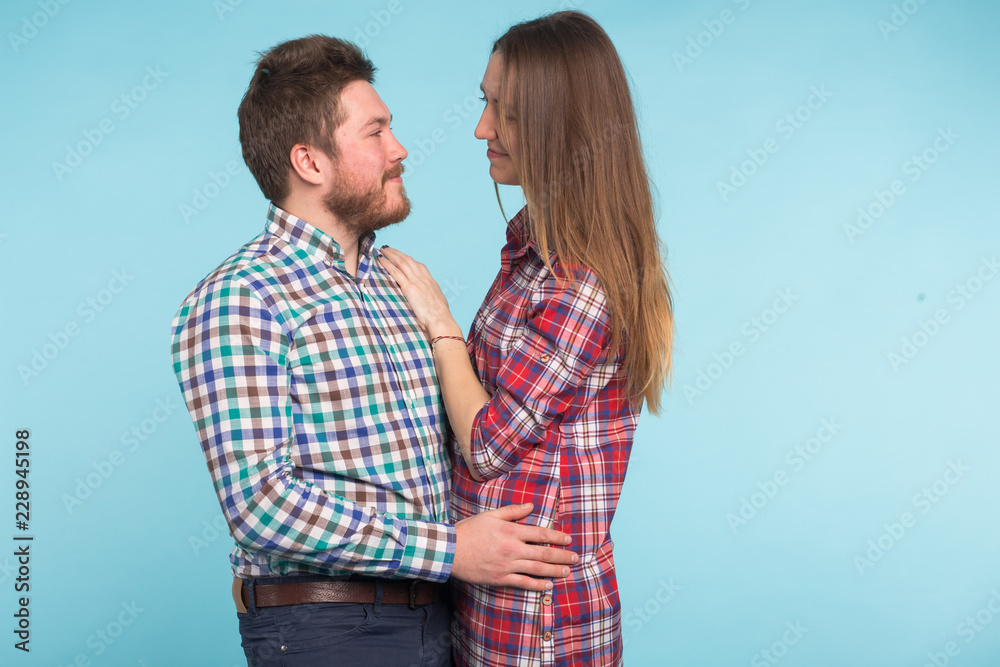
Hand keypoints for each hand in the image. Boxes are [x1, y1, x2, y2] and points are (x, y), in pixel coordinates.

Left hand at [379, 247, 461, 338]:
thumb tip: (427, 304)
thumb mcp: (438, 306)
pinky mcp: (410, 288)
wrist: (441, 321)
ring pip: (402, 262)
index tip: (402, 257)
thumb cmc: (440, 319)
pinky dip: (387, 264)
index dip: (409, 260)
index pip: (420, 266)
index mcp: (431, 283)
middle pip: (409, 260)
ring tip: (383, 250)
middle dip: (398, 253)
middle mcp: (424, 279)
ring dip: (391, 254)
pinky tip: (380, 260)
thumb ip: (431, 301)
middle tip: (389, 248)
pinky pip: (396, 272)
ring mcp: (417, 282)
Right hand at [451, 503, 577, 591]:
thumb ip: (512, 511)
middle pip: (543, 552)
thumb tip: (531, 506)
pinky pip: (523, 583)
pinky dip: (537, 585)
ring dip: (554, 570)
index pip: (540, 533)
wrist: (450, 550)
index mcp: (511, 530)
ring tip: (567, 571)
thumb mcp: (490, 515)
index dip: (557, 537)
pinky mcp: (500, 578)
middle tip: (575, 558)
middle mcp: (512, 548)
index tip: (568, 540)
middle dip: (562, 556)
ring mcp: (507, 565)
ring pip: (537, 569)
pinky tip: (548, 586)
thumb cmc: (469, 530)